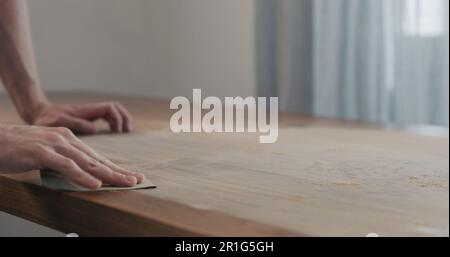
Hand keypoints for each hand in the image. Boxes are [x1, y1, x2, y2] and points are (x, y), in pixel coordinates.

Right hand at [0, 125, 144, 188]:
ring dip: (108, 174)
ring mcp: (55, 145)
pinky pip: (66, 166)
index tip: (130, 176)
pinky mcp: (42, 152)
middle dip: (119, 171)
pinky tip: (95, 183)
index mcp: (68, 139)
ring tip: (125, 182)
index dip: (114, 167)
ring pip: (87, 162)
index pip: (95, 157)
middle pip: (97, 159)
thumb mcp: (45, 155)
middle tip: (137, 180)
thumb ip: (62, 162)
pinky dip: (82, 176)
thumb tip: (78, 174)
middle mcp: (65, 140)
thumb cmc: (17, 149)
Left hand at [31, 102, 132, 133]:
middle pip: (116, 108)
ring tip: (125, 133)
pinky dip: (115, 123)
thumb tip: (94, 129)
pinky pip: (107, 117)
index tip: (118, 132)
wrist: (38, 114)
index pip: (110, 108)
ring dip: (122, 120)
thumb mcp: (57, 122)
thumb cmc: (45, 119)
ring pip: (113, 111)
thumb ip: (75, 123)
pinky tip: (114, 134)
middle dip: (125, 118)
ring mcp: (90, 114)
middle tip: (127, 132)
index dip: (118, 118)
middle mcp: (91, 110)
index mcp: (86, 111)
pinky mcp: (89, 118)